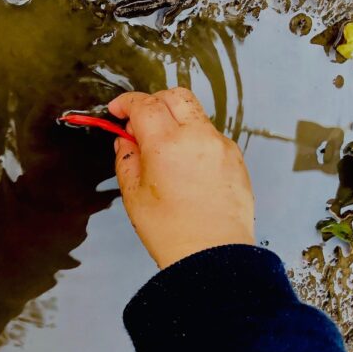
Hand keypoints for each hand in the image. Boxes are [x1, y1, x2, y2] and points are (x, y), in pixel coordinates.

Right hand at [109, 88, 254, 268]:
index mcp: (167, 144)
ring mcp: (220, 145)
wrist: (213, 256)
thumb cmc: (172, 232)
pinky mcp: (235, 158)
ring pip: (195, 114)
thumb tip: (126, 142)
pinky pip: (210, 135)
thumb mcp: (134, 195)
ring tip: (162, 149)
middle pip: (175, 96)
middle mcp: (197, 137)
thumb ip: (126, 159)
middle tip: (139, 124)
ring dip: (175, 120)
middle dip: (153, 102)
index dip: (126, 103)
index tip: (117, 111)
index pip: (144, 104)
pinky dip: (193, 139)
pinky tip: (185, 166)